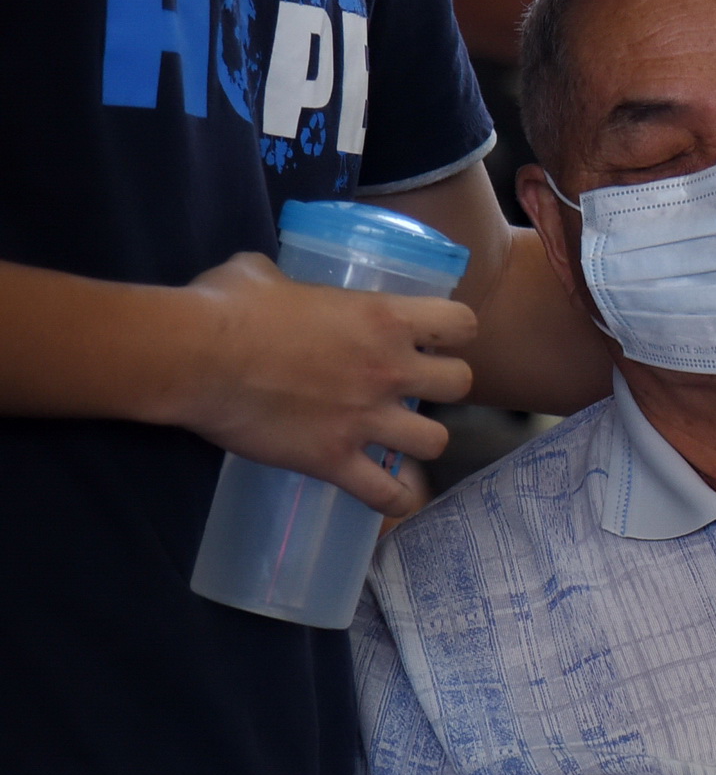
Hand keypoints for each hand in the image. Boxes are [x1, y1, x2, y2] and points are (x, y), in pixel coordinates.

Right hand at [171, 253, 474, 515]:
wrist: (194, 358)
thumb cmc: (227, 307)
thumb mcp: (266, 275)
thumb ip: (289, 281)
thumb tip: (273, 284)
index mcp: (384, 318)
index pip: (462, 323)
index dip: (451, 331)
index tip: (431, 337)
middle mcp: (388, 370)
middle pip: (461, 384)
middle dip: (442, 385)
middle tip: (412, 386)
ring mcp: (366, 420)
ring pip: (436, 441)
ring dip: (421, 439)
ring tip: (400, 437)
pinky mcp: (334, 460)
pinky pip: (387, 494)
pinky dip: (394, 499)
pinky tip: (391, 496)